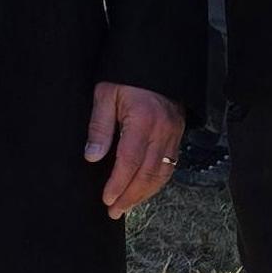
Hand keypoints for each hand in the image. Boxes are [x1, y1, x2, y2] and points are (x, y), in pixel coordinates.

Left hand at [86, 82, 183, 217]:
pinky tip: (144, 190)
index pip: (130, 161)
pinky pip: (170, 165)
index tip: (106, 199)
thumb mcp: (105, 94)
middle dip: (131, 196)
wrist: (156, 60)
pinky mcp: (178, 134)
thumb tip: (93, 157)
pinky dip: (157, 182)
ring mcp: (174, 133)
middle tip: (115, 211)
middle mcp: (162, 130)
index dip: (118, 184)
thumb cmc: (126, 76)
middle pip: (148, 173)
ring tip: (127, 206)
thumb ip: (99, 126)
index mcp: (143, 120)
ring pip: (162, 172)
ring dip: (145, 193)